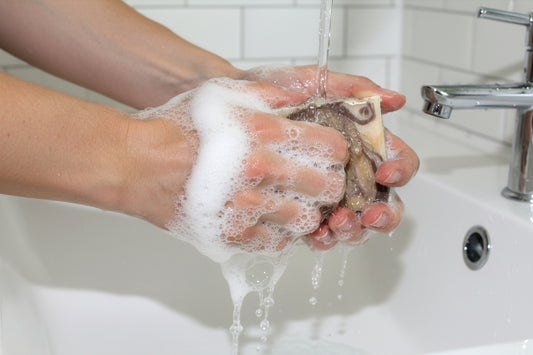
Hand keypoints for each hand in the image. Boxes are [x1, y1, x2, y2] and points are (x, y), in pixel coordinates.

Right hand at [122, 79, 348, 254]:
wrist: (136, 164)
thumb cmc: (176, 129)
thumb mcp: (224, 96)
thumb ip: (271, 95)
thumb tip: (306, 100)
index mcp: (262, 132)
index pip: (330, 148)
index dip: (335, 153)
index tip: (329, 156)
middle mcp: (258, 170)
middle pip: (326, 188)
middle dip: (328, 186)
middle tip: (318, 184)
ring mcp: (245, 207)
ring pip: (305, 221)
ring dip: (305, 213)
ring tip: (293, 204)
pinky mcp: (230, 235)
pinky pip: (275, 245)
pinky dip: (278, 235)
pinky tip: (269, 221)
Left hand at [237, 65, 418, 248]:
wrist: (233, 109)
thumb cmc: (273, 94)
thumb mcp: (312, 83)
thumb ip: (353, 89)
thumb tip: (395, 100)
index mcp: (361, 144)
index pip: (397, 160)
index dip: (400, 169)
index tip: (386, 173)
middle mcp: (351, 173)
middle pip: (385, 201)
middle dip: (384, 213)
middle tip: (369, 214)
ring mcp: (330, 196)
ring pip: (358, 223)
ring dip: (355, 229)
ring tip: (338, 223)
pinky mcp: (306, 211)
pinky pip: (324, 233)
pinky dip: (325, 238)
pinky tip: (317, 233)